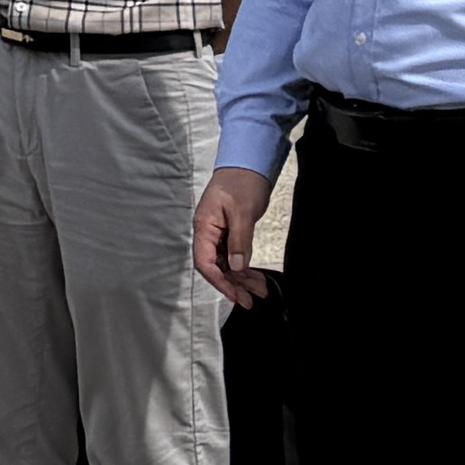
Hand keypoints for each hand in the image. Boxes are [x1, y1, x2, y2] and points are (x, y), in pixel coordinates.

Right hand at [190, 166, 271, 309]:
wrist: (248, 163)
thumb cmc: (242, 183)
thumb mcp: (242, 212)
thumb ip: (239, 241)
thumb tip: (238, 267)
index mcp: (204, 227)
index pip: (205, 262)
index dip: (219, 282)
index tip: (236, 295)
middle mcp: (207, 233)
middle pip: (216, 267)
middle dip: (233, 285)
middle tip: (251, 301)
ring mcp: (218, 233)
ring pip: (226, 264)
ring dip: (241, 279)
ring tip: (260, 291)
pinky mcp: (229, 232)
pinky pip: (233, 256)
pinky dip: (245, 268)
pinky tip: (257, 277)